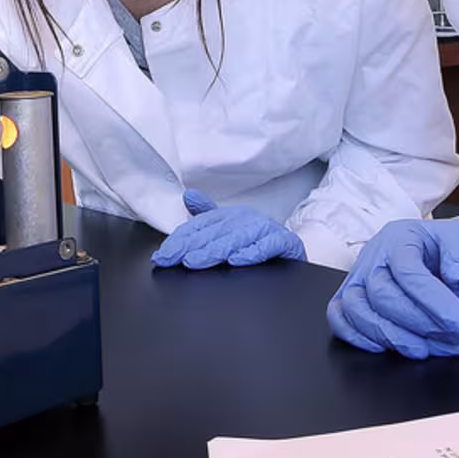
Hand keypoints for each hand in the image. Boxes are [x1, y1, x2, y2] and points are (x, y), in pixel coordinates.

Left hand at [151, 189, 305, 268]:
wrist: (296, 250)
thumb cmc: (258, 241)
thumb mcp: (231, 228)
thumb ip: (207, 214)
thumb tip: (187, 196)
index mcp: (234, 215)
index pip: (202, 225)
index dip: (181, 239)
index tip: (163, 255)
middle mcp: (250, 219)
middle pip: (217, 232)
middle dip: (192, 247)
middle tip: (174, 259)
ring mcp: (269, 230)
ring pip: (238, 239)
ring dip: (216, 250)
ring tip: (196, 261)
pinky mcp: (286, 244)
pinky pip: (269, 246)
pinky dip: (252, 253)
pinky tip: (237, 261)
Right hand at [327, 217, 458, 357]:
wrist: (436, 254)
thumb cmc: (448, 249)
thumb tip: (457, 280)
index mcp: (401, 237)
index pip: (408, 270)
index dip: (433, 301)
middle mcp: (373, 255)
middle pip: (380, 293)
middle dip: (415, 321)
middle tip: (448, 335)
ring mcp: (357, 277)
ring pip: (355, 307)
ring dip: (388, 334)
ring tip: (420, 348)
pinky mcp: (348, 297)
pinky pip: (338, 317)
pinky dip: (356, 336)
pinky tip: (385, 346)